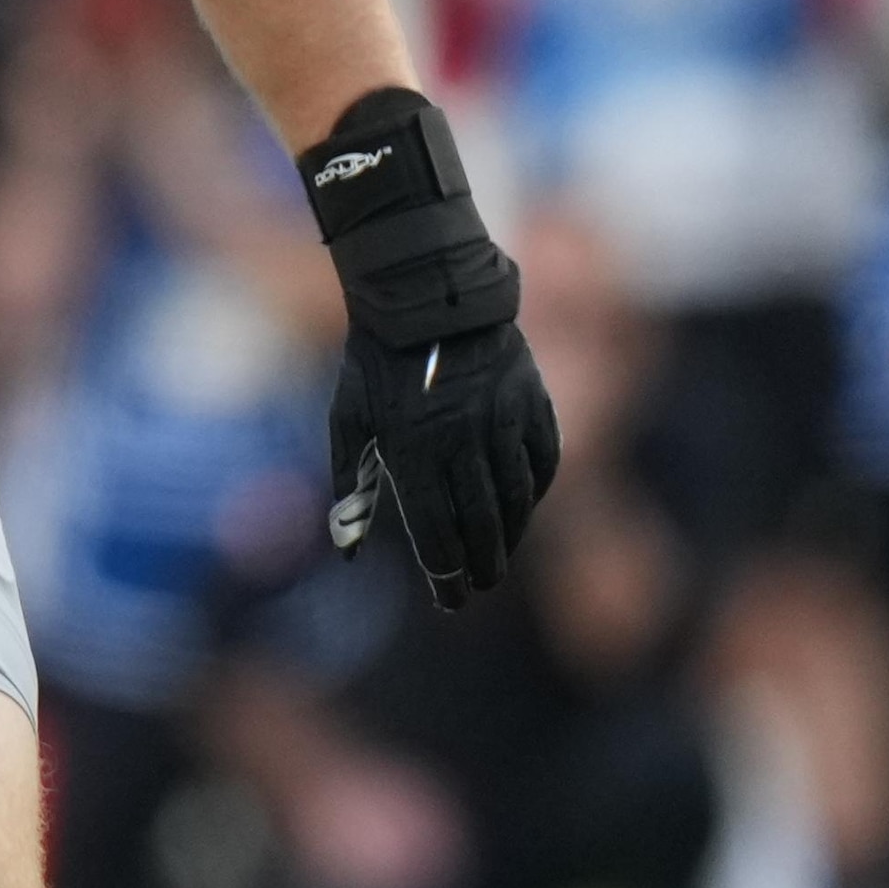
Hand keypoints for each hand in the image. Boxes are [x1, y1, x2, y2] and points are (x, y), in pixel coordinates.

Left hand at [299, 88, 559, 607]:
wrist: (426, 288)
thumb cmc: (376, 359)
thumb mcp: (348, 418)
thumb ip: (350, 485)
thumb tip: (346, 549)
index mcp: (412, 446)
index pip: (436, 528)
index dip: (445, 571)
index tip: (449, 599)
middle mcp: (461, 438)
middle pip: (480, 522)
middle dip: (480, 565)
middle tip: (477, 590)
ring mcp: (502, 418)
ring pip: (515, 496)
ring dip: (510, 536)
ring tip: (500, 560)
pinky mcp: (531, 399)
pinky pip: (542, 459)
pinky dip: (536, 490)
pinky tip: (527, 509)